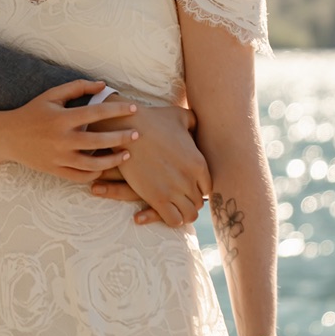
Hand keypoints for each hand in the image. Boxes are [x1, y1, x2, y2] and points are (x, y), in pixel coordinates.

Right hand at [2, 80, 141, 182]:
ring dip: (112, 160)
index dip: (117, 110)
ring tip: (126, 154)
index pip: (96, 113)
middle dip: (120, 138)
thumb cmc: (32, 112)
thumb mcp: (52, 95)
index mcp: (61, 118)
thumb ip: (78, 87)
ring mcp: (58, 158)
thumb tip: (103, 85)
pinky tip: (105, 166)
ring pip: (92, 164)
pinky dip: (95, 173)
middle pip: (98, 141)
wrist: (7, 137)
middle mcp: (61, 140)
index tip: (134, 108)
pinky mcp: (55, 171)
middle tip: (137, 135)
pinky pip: (80, 176)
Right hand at [88, 104, 210, 226]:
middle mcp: (189, 179)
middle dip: (189, 201)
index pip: (207, 188)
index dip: (197, 189)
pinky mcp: (157, 198)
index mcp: (198, 163)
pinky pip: (173, 220)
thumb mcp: (179, 116)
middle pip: (198, 202)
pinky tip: (163, 211)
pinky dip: (171, 219)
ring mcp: (174, 190)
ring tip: (172, 207)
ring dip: (182, 213)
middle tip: (177, 198)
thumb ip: (193, 122)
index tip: (186, 187)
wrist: (127, 128)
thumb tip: (196, 123)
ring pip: (189, 215)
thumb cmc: (151, 119)